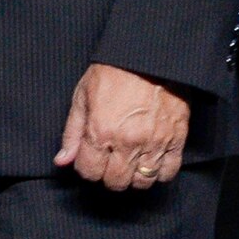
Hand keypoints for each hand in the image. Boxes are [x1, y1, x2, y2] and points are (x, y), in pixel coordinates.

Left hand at [54, 62, 190, 190]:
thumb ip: (72, 133)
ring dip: (133, 176)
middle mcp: (128, 142)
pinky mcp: (177, 140)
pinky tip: (150, 160)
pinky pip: (168, 172)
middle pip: (116, 182)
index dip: (86, 167)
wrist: (149, 57)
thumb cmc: (112, 72)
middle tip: (109, 160)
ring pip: (142, 182)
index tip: (89, 158)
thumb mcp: (82, 96)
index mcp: (101, 131)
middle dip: (108, 175)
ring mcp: (154, 143)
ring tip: (129, 161)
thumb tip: (62, 161)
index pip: (89, 171)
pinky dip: (158, 172)